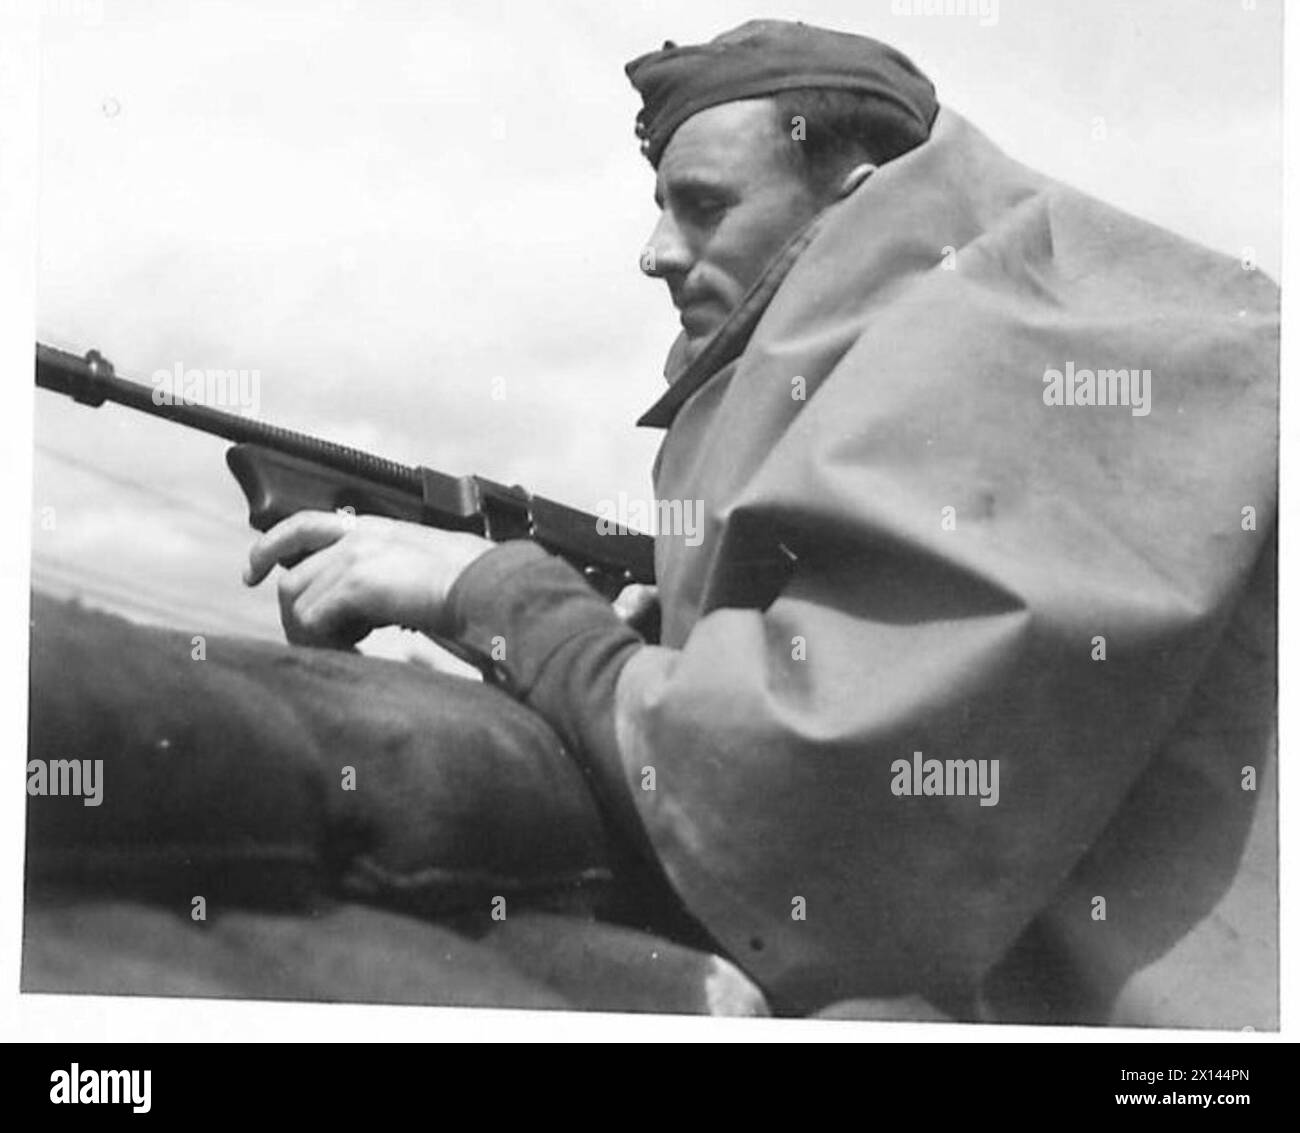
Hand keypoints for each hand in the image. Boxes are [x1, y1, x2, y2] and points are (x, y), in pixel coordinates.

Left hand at [243, 511, 494, 647]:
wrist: (489, 586)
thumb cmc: (470, 585)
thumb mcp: (421, 569)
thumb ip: (387, 575)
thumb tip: (365, 610)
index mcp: (373, 528)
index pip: (303, 526)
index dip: (269, 548)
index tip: (252, 574)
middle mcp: (357, 535)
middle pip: (291, 577)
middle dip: (294, 618)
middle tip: (320, 645)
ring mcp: (354, 556)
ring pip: (295, 600)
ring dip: (312, 634)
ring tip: (350, 650)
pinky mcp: (355, 582)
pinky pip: (312, 620)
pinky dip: (325, 644)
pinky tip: (358, 652)